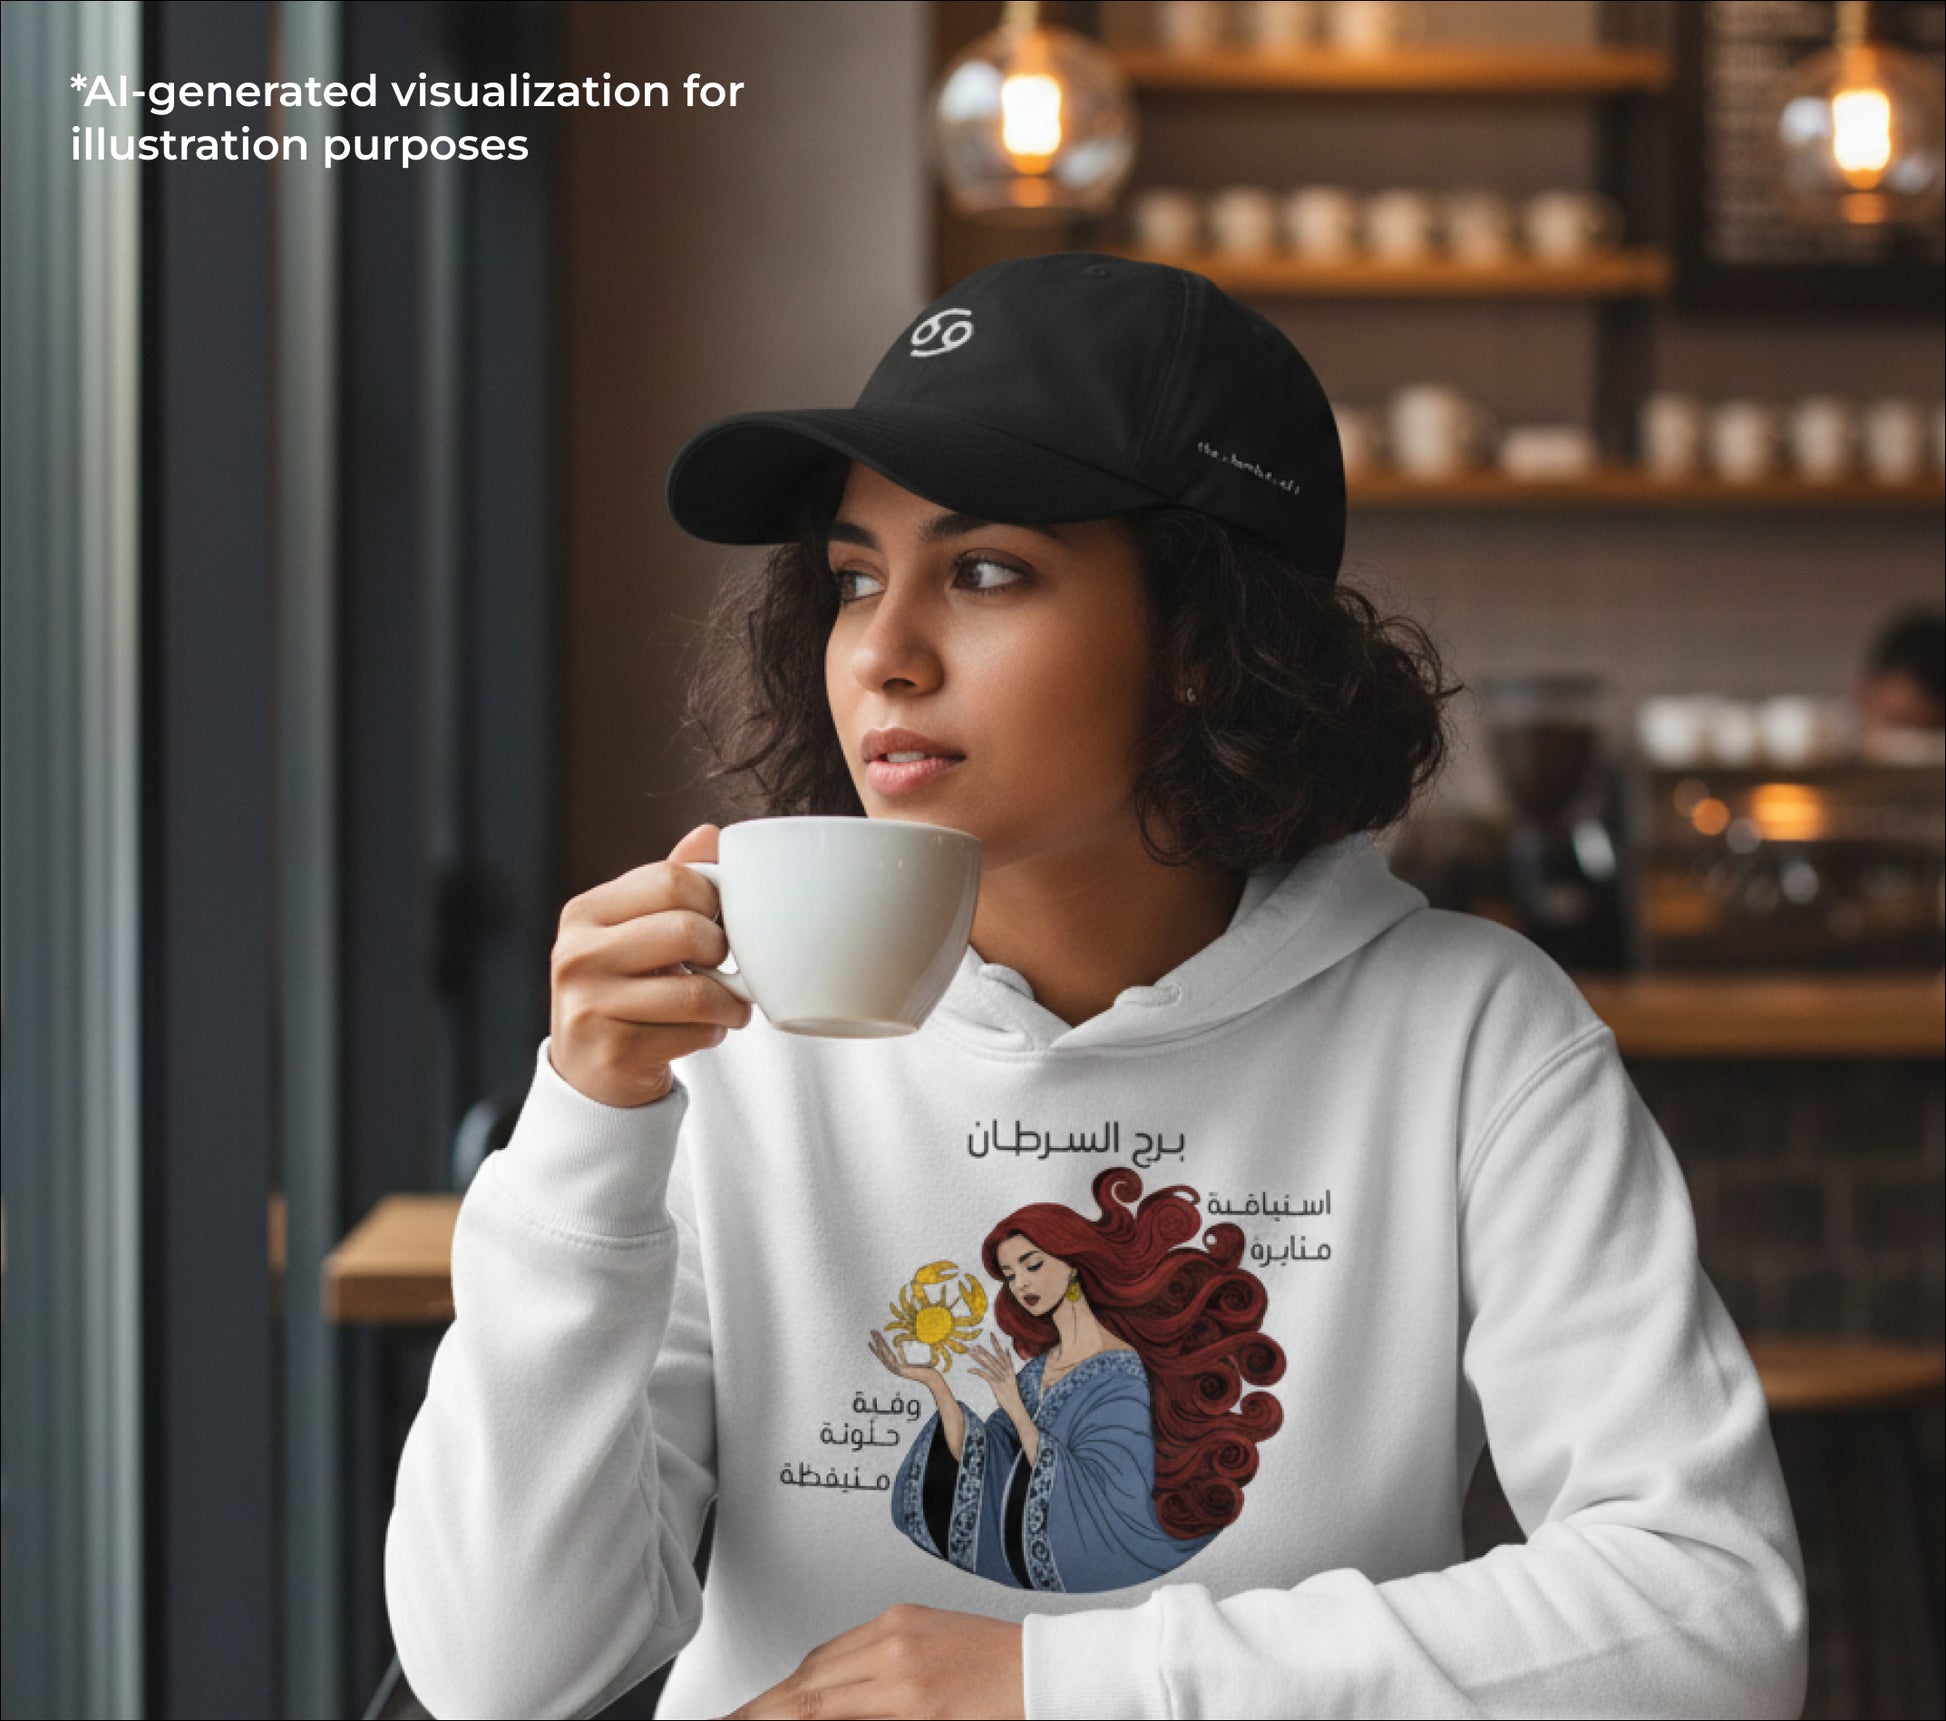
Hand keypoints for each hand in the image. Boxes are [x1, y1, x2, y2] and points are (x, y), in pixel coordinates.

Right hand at [548, 823, 754, 1107]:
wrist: (590, 1070)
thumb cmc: (626, 986)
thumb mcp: (637, 928)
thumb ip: (671, 884)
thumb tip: (710, 833)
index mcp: (584, 912)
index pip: (672, 879)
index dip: (711, 898)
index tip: (716, 920)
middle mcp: (577, 955)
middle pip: (686, 930)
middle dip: (721, 951)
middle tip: (722, 965)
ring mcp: (589, 1006)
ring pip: (696, 992)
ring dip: (730, 1003)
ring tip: (728, 1005)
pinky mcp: (612, 1051)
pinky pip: (693, 1033)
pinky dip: (712, 1034)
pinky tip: (701, 1033)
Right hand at [723, 1603, 1023, 1719]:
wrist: (1047, 1670)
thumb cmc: (1005, 1715)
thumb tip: (823, 1720)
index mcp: (906, 1694)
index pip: (813, 1707)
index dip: (764, 1718)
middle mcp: (896, 1649)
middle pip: (806, 1681)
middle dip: (763, 1707)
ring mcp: (899, 1625)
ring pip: (821, 1658)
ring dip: (788, 1688)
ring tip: (764, 1712)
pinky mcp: (905, 1613)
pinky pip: (846, 1640)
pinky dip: (821, 1665)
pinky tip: (809, 1685)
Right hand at [867, 1329, 938, 1384]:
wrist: (929, 1377)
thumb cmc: (924, 1368)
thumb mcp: (913, 1358)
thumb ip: (907, 1354)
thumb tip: (904, 1345)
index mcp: (895, 1364)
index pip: (883, 1354)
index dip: (876, 1347)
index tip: (871, 1340)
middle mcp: (893, 1367)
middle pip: (882, 1353)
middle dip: (876, 1342)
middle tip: (872, 1332)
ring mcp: (896, 1369)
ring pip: (885, 1356)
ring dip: (879, 1346)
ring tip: (874, 1338)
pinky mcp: (900, 1370)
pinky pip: (891, 1360)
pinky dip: (886, 1355)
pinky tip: (882, 1348)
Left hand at [965, 1337, 1025, 1416]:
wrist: (1016, 1406)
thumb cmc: (1012, 1392)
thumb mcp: (1012, 1376)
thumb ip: (1009, 1363)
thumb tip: (1007, 1350)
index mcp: (1010, 1368)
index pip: (1002, 1353)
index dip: (996, 1343)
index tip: (991, 1334)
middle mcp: (1006, 1371)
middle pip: (993, 1358)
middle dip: (984, 1350)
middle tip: (975, 1344)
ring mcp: (1001, 1378)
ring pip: (988, 1365)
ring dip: (978, 1359)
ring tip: (970, 1353)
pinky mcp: (996, 1385)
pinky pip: (985, 1376)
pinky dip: (978, 1371)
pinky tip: (970, 1369)